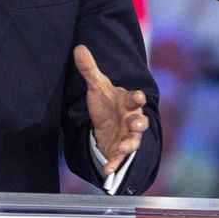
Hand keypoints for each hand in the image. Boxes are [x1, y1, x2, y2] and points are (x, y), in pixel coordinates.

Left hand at [75, 45, 147, 176]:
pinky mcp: (119, 150)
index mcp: (127, 103)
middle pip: (140, 122)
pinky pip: (119, 158)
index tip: (137, 96)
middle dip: (139, 123)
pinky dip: (115, 164)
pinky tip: (108, 170)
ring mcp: (127, 137)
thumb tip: (78, 47)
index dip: (136, 97)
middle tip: (135, 125)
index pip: (134, 99)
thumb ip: (89, 70)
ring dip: (131, 145)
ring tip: (126, 148)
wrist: (107, 124)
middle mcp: (131, 120)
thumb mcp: (97, 87)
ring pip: (134, 142)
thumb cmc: (107, 103)